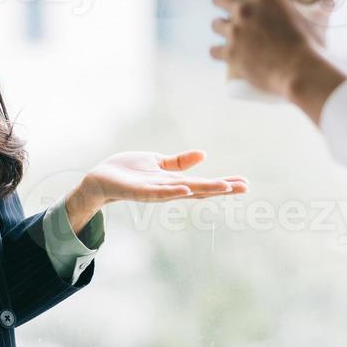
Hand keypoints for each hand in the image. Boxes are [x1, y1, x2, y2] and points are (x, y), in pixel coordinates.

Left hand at [67, 150, 247, 229]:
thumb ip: (179, 162)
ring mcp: (155, 192)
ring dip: (204, 189)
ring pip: (184, 191)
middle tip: (245, 187)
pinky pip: (159, 193)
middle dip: (222, 188)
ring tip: (225, 186)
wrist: (100, 178)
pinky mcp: (140, 191)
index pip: (204, 184)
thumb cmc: (128, 172)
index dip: (224, 183)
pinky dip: (172, 192)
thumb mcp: (158, 163)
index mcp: (174, 182)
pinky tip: (186, 189)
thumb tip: (204, 154)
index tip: (245, 183)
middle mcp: (168, 189)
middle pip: (200, 189)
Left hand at [210, 0, 333, 98]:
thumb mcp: (318, 18)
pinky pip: (214, 50)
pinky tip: (220, 53)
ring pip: (215, 23)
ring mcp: (234, 32)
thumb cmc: (312, 44)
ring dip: (220, 25)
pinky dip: (218, 52)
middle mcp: (244, 9)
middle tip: (229, 5)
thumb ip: (322, 3)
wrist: (301, 72)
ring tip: (227, 30)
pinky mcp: (230, 54)